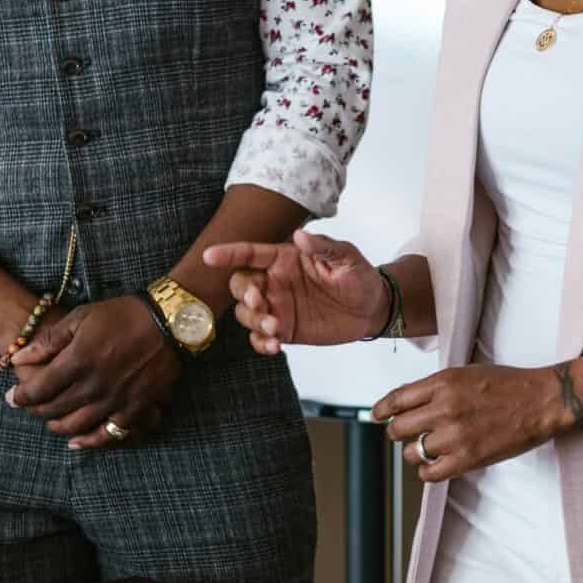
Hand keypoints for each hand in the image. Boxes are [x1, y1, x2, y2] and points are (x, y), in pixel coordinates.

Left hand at [6, 297, 183, 448]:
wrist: (169, 321)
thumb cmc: (122, 314)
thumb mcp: (80, 318)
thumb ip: (48, 341)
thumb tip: (18, 357)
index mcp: (77, 361)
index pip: (38, 390)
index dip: (20, 397)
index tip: (11, 398)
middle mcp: (93, 386)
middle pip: (54, 409)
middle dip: (36, 411)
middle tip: (29, 407)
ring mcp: (115, 400)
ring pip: (76, 425)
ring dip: (58, 426)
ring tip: (50, 422)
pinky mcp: (134, 408)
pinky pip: (109, 434)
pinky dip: (90, 441)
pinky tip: (77, 441)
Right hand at [202, 231, 387, 352]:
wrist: (373, 309)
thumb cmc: (359, 276)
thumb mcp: (347, 257)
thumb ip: (324, 247)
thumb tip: (301, 236)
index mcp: (285, 258)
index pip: (250, 253)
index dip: (229, 253)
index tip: (210, 257)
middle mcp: (275, 281)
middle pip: (241, 285)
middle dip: (243, 294)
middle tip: (260, 303)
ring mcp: (277, 306)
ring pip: (246, 313)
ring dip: (254, 321)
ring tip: (276, 328)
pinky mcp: (284, 329)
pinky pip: (260, 337)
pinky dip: (260, 342)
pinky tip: (274, 346)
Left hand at [371, 364, 567, 482]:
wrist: (542, 401)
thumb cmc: (509, 384)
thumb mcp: (466, 372)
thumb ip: (436, 386)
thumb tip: (407, 399)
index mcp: (443, 382)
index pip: (396, 399)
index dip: (381, 409)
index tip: (377, 415)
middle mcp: (445, 408)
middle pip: (398, 427)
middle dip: (397, 432)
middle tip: (405, 434)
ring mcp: (455, 435)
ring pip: (411, 452)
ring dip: (414, 452)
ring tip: (426, 449)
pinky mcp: (468, 458)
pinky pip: (430, 473)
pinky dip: (427, 471)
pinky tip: (436, 464)